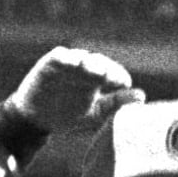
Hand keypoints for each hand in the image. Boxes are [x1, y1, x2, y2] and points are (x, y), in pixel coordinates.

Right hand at [7, 47, 138, 130]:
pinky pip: (58, 57)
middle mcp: (83, 69)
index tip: (124, 83)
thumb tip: (142, 97)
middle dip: (105, 68)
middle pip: (98, 62)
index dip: (118, 76)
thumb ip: (115, 104)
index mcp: (96, 79)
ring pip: (80, 57)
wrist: (35, 119)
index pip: (112, 72)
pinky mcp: (48, 65)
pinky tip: (74, 62)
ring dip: (89, 61)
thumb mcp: (94, 113)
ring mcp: (66, 65)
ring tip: (96, 69)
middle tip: (111, 76)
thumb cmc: (66, 114)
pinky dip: (66, 57)